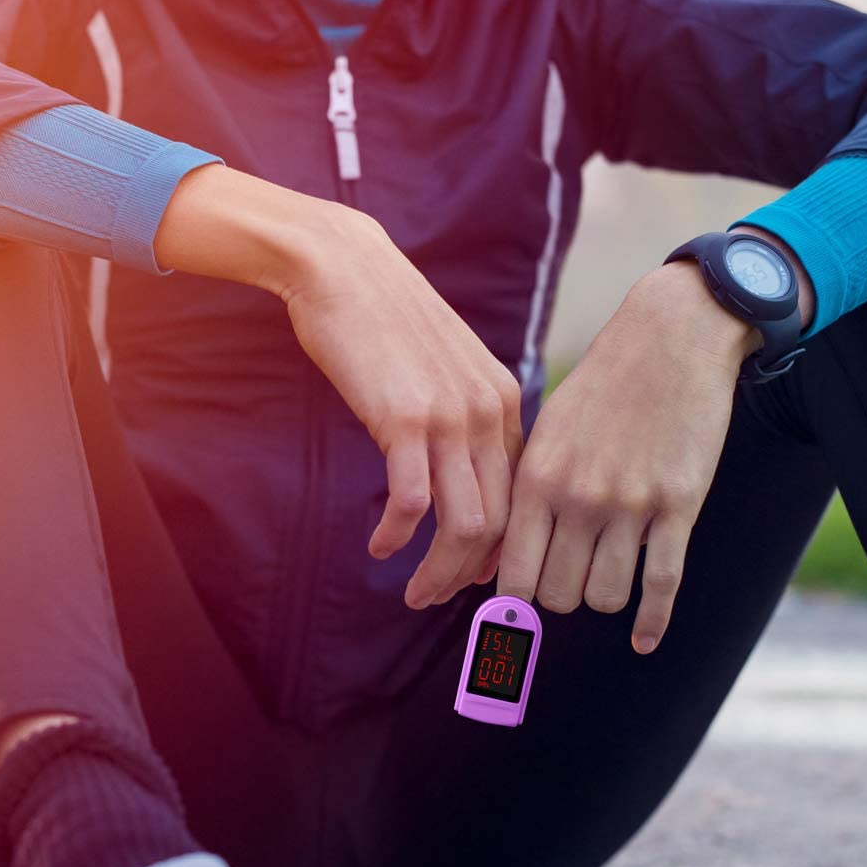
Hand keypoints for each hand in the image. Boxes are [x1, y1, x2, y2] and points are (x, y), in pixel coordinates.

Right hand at [277, 206, 522, 608]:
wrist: (343, 267)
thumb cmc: (386, 318)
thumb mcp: (447, 365)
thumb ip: (464, 413)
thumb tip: (461, 473)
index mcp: (507, 401)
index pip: (522, 496)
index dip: (502, 547)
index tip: (476, 576)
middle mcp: (489, 412)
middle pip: (501, 522)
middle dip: (472, 575)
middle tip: (439, 599)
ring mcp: (449, 416)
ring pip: (465, 525)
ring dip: (439, 572)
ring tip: (414, 593)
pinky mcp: (402, 419)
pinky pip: (412, 504)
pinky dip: (397, 536)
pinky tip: (379, 546)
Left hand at [494, 261, 759, 653]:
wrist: (670, 341)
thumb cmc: (602, 388)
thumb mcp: (548, 432)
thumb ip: (528, 492)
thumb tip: (504, 558)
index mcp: (537, 478)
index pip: (512, 573)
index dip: (514, 602)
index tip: (520, 607)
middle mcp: (578, 496)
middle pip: (558, 594)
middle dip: (562, 597)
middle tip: (572, 577)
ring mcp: (630, 504)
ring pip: (605, 597)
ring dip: (605, 598)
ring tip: (608, 574)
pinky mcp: (678, 505)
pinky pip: (661, 585)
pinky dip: (651, 623)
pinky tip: (642, 640)